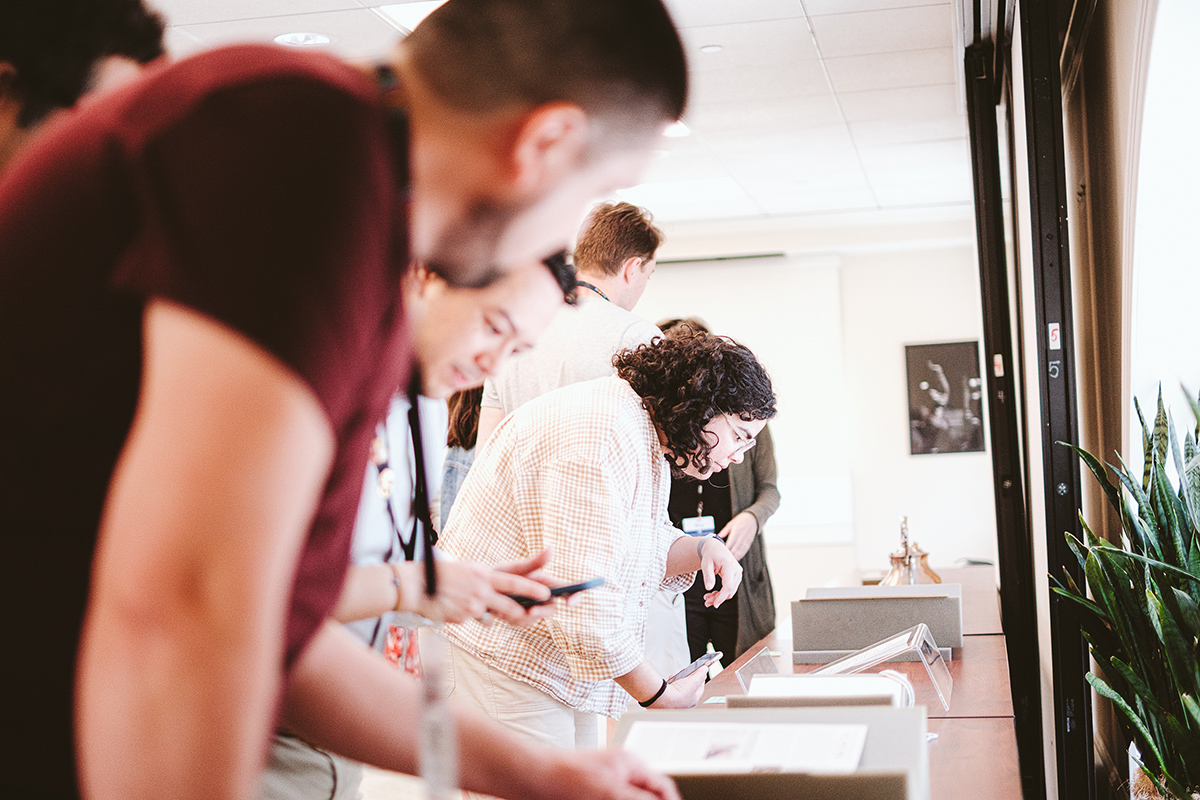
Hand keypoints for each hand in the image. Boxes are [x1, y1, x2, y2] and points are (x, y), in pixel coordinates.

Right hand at [396, 551, 553, 625]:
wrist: (416, 585)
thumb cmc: (445, 574)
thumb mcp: (470, 568)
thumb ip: (488, 579)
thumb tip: (505, 589)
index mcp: (484, 573)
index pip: (515, 580)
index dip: (533, 588)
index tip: (547, 593)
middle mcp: (481, 590)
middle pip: (510, 605)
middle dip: (524, 612)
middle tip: (536, 613)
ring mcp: (472, 606)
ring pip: (493, 617)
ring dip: (492, 615)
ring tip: (476, 604)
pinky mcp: (462, 619)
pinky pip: (474, 621)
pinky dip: (468, 616)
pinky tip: (453, 607)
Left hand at [536, 748, 680, 799]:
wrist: (530, 778)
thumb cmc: (565, 775)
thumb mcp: (612, 791)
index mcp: (631, 765)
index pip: (664, 788)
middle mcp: (621, 775)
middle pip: (647, 797)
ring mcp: (606, 787)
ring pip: (628, 799)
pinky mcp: (591, 796)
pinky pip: (612, 799)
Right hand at [656, 667, 705, 708]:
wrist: (661, 699)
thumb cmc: (677, 695)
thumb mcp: (693, 682)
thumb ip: (700, 675)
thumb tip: (705, 670)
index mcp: (693, 700)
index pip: (700, 688)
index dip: (701, 678)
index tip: (701, 671)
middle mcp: (685, 703)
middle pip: (689, 688)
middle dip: (689, 679)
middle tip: (688, 673)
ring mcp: (675, 701)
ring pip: (680, 689)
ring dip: (679, 681)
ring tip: (677, 676)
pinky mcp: (666, 699)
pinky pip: (671, 689)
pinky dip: (671, 684)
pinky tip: (670, 680)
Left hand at [699, 536, 741, 607]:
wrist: (715, 548)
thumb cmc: (710, 555)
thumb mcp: (706, 564)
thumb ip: (708, 576)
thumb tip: (708, 588)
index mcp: (730, 565)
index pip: (728, 586)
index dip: (722, 597)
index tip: (714, 604)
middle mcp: (737, 570)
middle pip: (730, 590)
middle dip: (718, 598)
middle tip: (706, 602)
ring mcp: (738, 574)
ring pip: (730, 591)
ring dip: (719, 597)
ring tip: (707, 598)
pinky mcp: (736, 577)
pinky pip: (730, 588)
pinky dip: (722, 593)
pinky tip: (712, 594)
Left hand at [718, 511, 757, 559]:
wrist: (752, 519)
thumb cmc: (740, 521)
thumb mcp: (731, 524)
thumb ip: (724, 531)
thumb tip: (717, 537)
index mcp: (736, 530)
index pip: (730, 542)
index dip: (726, 548)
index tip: (720, 552)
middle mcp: (742, 536)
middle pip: (735, 548)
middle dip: (729, 554)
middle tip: (723, 558)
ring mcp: (746, 540)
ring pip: (740, 550)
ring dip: (735, 556)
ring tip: (729, 561)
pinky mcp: (749, 543)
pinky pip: (744, 551)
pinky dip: (740, 555)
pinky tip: (736, 559)